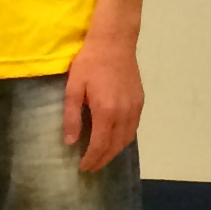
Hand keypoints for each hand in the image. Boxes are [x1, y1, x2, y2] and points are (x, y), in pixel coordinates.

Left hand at [63, 35, 143, 174]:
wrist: (114, 42)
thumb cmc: (89, 62)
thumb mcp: (73, 88)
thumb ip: (72, 116)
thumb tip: (71, 141)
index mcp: (106, 111)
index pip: (100, 145)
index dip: (91, 159)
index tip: (82, 167)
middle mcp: (124, 113)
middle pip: (115, 146)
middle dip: (103, 159)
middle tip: (91, 167)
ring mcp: (134, 108)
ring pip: (127, 139)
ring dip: (115, 152)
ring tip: (102, 157)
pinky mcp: (140, 101)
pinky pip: (134, 128)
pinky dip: (124, 139)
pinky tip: (115, 139)